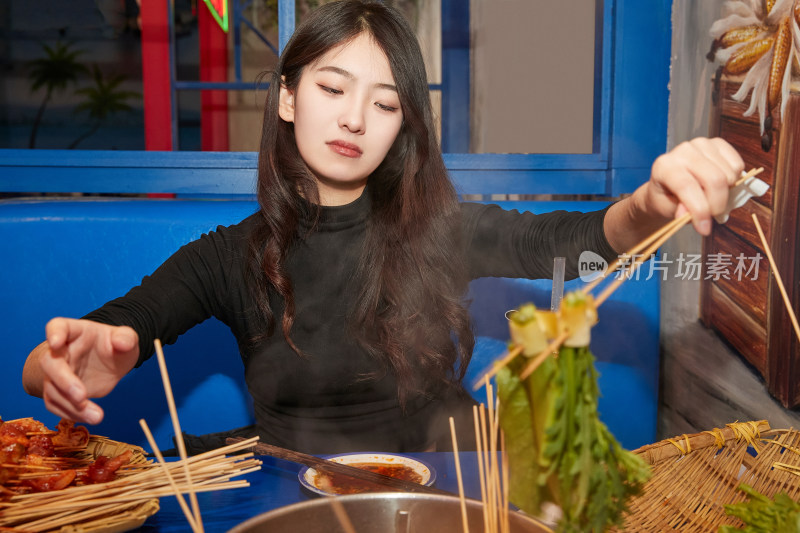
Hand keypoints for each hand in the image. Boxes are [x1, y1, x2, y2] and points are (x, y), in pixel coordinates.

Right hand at [24, 318, 139, 424]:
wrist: (114, 362)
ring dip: (70, 405)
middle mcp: (61, 352)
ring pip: (52, 389)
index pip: (58, 326)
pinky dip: (70, 414)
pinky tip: (89, 418)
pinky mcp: (60, 391)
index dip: (54, 333)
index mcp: (75, 332)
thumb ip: (126, 338)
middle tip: (82, 396)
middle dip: (63, 381)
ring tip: (97, 416)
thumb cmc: (117, 345)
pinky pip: (56, 404)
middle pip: (49, 363)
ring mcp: (57, 373)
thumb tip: (122, 342)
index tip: (56, 342)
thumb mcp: (127, 339)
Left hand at [638, 137, 744, 234]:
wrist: (669, 185)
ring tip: (712, 197)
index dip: (700, 210)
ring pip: (729, 174)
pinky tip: (721, 184)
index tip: (704, 229)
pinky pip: (738, 165)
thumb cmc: (667, 198)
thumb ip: (681, 211)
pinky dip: (734, 180)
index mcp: (664, 166)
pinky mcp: (718, 144)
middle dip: (717, 204)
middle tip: (712, 215)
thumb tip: (695, 215)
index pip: (687, 186)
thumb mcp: (668, 209)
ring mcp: (701, 144)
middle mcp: (683, 150)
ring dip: (726, 193)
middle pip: (715, 179)